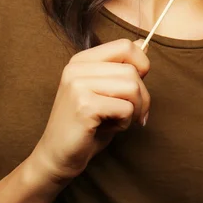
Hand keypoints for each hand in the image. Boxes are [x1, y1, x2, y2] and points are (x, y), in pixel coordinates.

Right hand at [29, 38, 149, 184]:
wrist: (57, 157)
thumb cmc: (87, 125)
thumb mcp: (107, 91)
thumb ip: (122, 67)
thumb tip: (145, 44)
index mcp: (82, 60)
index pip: (125, 46)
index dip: (141, 65)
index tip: (137, 86)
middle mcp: (77, 68)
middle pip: (132, 70)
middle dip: (143, 96)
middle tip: (137, 114)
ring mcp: (77, 85)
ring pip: (131, 87)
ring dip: (136, 109)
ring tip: (121, 121)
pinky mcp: (83, 105)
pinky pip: (125, 108)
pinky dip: (126, 122)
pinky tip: (110, 128)